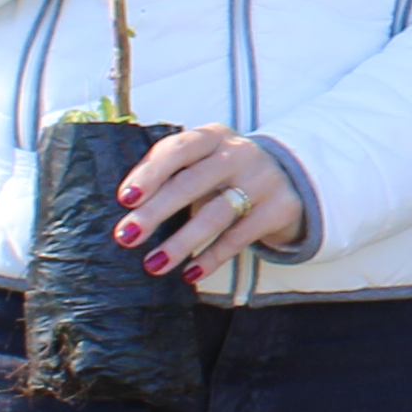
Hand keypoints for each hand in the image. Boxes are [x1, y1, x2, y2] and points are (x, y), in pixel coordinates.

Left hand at [113, 126, 301, 279]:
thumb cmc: (224, 173)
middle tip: (126, 236)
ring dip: (181, 242)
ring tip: (153, 265)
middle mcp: (238, 154)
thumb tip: (127, 209)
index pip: (178, 149)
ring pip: (215, 214)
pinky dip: (212, 258)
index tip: (125, 198)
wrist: (287, 178)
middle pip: (191, 183)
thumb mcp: (202, 161)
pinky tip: (190, 274)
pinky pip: (238, 238)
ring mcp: (262, 180)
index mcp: (212, 137)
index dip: (150, 173)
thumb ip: (171, 174)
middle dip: (155, 212)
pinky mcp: (278, 208)